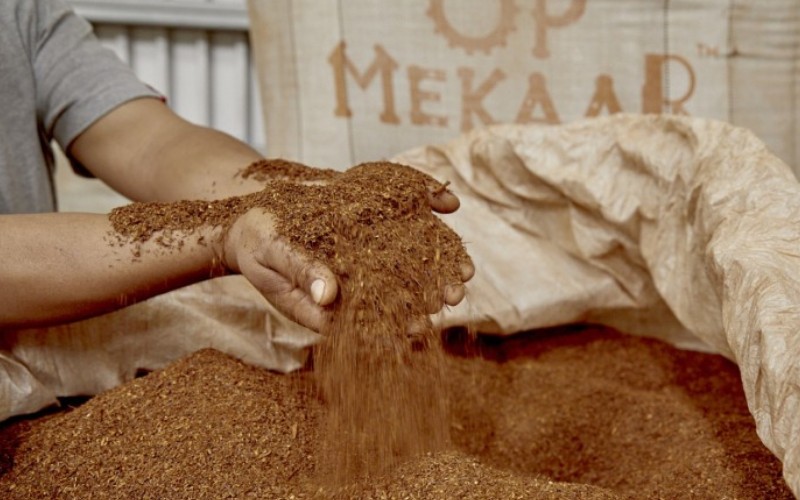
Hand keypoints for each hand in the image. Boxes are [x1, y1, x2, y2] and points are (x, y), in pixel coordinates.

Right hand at [219, 187, 473, 332]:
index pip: (367, 322)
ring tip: (465, 271)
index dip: (395, 325)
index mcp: (328, 303)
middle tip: (454, 297)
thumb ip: (299, 272)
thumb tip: (328, 294)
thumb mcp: (271, 254)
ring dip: (435, 265)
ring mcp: (363, 255)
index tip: (421, 326)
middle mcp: (353, 282)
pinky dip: (423, 214)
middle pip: (396, 295)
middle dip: (426, 297)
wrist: (251, 213)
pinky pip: (400, 225)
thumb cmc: (255, 242)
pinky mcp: (368, 227)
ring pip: (405, 263)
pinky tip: (447, 205)